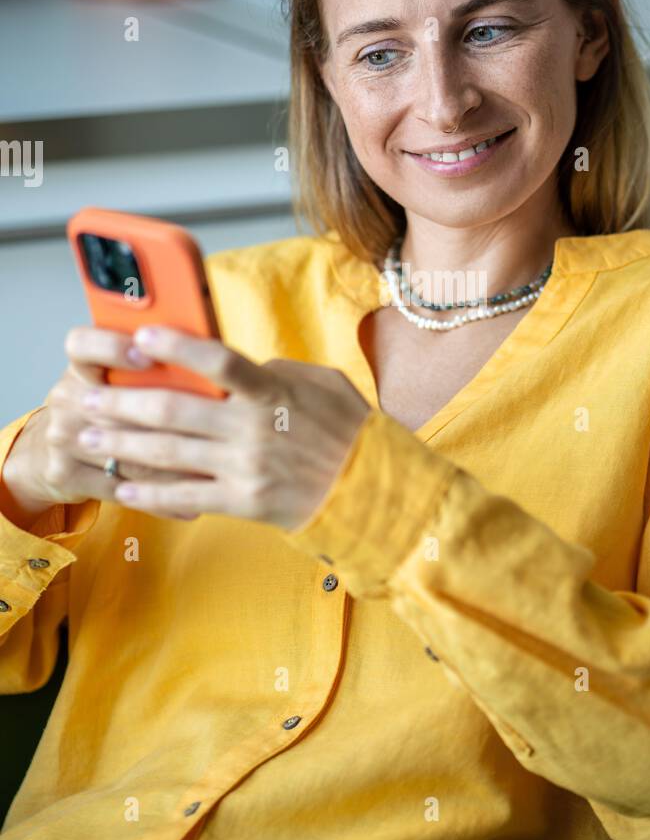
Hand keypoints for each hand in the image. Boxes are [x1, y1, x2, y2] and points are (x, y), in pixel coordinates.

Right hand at [1, 323, 206, 524]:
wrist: (41, 453)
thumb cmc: (97, 409)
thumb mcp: (108, 380)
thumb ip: (149, 371)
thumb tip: (208, 362)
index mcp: (80, 367)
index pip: (83, 344)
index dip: (113, 347)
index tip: (150, 356)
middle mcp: (66, 398)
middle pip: (118, 408)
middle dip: (170, 421)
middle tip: (215, 429)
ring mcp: (61, 438)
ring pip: (126, 454)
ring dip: (174, 469)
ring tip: (214, 474)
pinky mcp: (64, 474)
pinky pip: (120, 489)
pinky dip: (160, 500)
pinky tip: (191, 508)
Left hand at [69, 324, 371, 529]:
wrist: (373, 491)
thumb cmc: (348, 430)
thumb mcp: (321, 382)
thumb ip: (275, 370)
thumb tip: (233, 366)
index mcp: (272, 393)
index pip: (218, 361)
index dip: (176, 347)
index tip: (140, 337)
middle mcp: (253, 430)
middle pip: (175, 410)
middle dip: (123, 401)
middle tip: (87, 394)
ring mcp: (246, 469)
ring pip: (170, 453)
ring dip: (122, 442)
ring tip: (88, 433)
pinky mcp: (244, 502)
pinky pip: (187, 496)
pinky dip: (150, 492)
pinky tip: (122, 485)